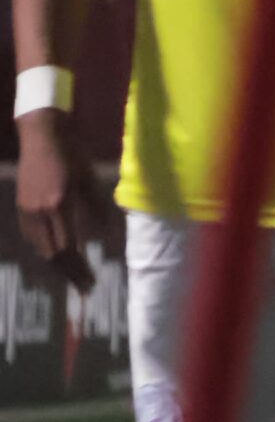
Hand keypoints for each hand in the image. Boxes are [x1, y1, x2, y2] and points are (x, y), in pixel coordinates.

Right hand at [14, 115, 111, 292]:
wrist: (41, 134)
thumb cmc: (72, 153)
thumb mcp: (90, 180)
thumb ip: (96, 209)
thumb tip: (104, 236)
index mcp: (59, 205)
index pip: (68, 248)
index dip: (79, 269)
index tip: (91, 284)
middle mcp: (40, 211)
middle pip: (53, 253)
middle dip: (69, 273)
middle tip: (84, 288)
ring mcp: (27, 209)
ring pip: (40, 247)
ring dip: (57, 264)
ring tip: (73, 276)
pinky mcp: (22, 205)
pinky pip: (32, 236)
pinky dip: (45, 249)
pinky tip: (55, 255)